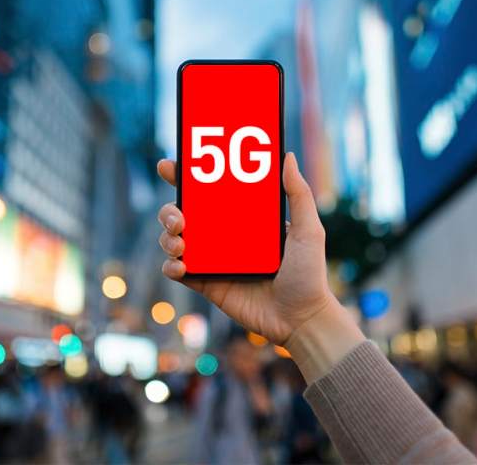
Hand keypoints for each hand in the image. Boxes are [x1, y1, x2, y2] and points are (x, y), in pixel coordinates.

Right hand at [156, 152, 334, 345]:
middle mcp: (224, 236)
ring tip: (181, 242)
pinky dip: (171, 266)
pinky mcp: (208, 284)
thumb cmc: (309, 274)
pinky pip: (179, 271)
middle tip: (177, 216)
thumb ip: (299, 193)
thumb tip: (286, 156)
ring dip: (167, 237)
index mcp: (243, 217)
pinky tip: (181, 265)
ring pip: (175, 240)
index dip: (186, 178)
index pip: (209, 192)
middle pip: (183, 213)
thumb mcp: (308, 229)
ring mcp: (214, 260)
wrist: (301, 319)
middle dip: (169, 210)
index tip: (170, 167)